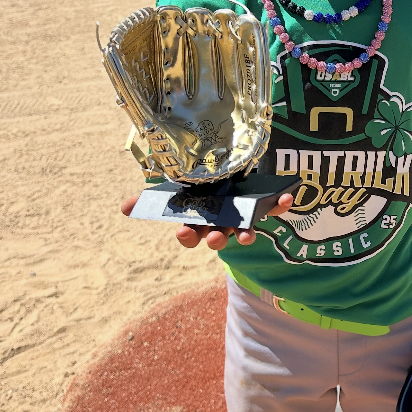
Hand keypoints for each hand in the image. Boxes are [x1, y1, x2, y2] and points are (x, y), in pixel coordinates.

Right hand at [120, 193, 293, 250]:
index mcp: (199, 221)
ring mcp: (243, 218)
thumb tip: (124, 208)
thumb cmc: (200, 187)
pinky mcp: (264, 207)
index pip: (191, 236)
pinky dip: (281, 204)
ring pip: (245, 231)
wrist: (230, 173)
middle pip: (218, 237)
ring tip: (247, 236)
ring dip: (246, 234)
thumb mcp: (176, 188)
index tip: (184, 231)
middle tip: (216, 238)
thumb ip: (151, 198)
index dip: (188, 236)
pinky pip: (274, 209)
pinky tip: (287, 198)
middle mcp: (221, 223)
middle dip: (217, 238)